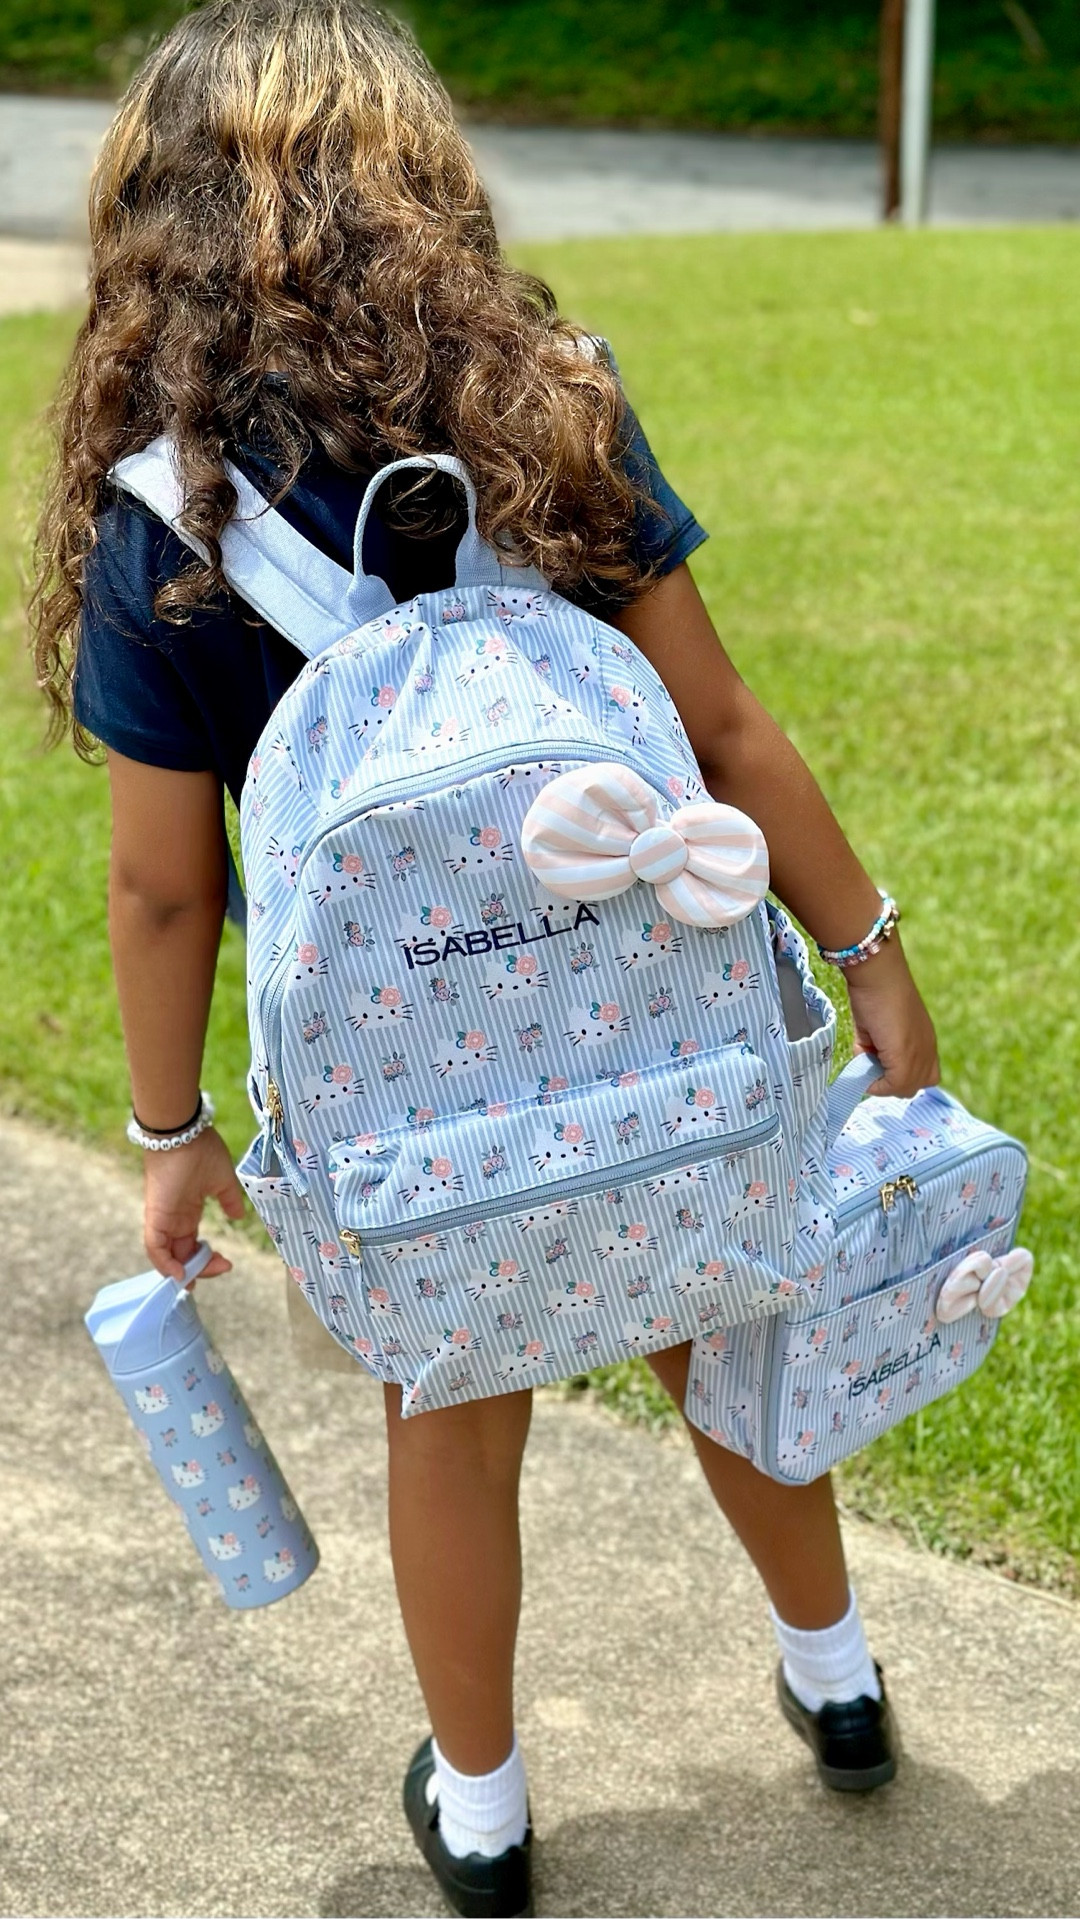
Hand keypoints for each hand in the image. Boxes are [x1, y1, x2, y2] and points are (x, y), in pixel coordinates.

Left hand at [142, 1126, 246, 1280]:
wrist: (183, 1132)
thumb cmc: (202, 1150)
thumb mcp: (222, 1180)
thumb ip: (229, 1200)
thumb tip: (238, 1216)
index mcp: (187, 1211)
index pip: (192, 1245)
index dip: (205, 1260)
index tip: (225, 1264)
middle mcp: (173, 1219)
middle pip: (181, 1255)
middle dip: (199, 1268)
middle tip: (221, 1268)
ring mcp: (162, 1218)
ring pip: (167, 1256)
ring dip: (184, 1270)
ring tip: (201, 1275)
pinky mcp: (155, 1216)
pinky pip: (154, 1247)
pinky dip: (164, 1264)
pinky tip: (181, 1273)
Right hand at [843, 937, 939, 1099]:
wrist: (877, 973)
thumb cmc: (875, 993)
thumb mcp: (878, 1028)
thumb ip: (877, 1049)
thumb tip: (866, 1064)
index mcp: (924, 1040)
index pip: (920, 1074)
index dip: (898, 1075)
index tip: (876, 1060)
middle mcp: (927, 1049)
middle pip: (914, 1085)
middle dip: (890, 1082)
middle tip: (870, 1061)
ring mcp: (919, 1054)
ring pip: (904, 1088)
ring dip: (883, 1082)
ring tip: (866, 1054)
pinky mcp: (906, 1056)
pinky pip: (893, 1085)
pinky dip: (876, 1082)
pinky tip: (864, 1057)